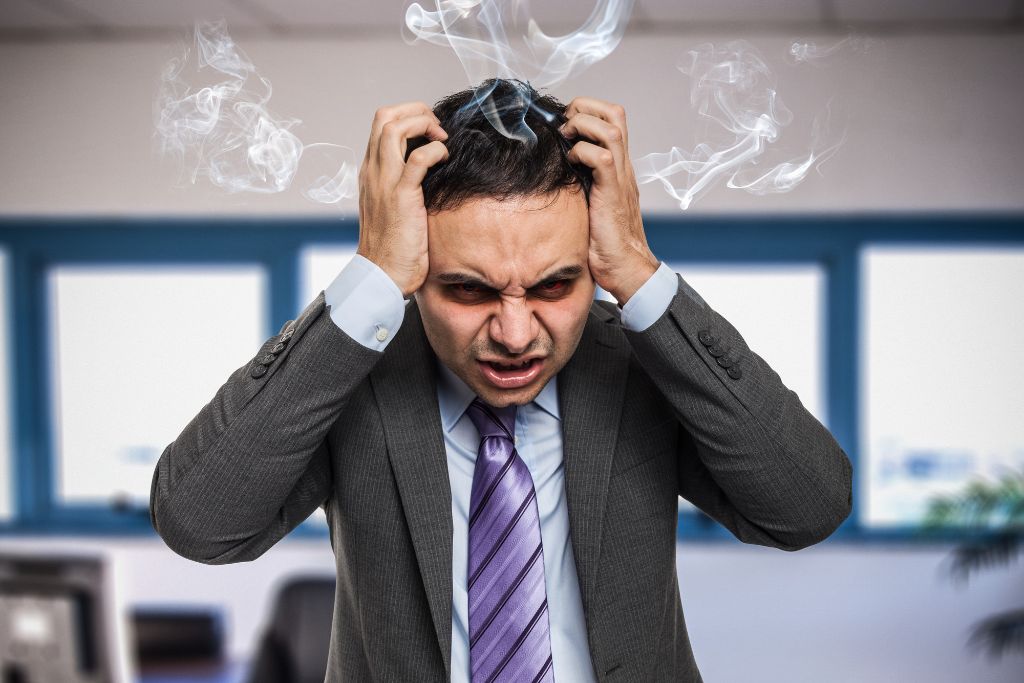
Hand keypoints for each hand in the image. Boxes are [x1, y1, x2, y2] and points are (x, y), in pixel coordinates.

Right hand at [356, 102, 448, 296]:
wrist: (383, 275)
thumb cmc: (394, 247)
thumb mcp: (394, 208)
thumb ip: (404, 185)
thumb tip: (430, 170)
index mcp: (370, 172)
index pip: (381, 124)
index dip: (408, 117)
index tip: (431, 131)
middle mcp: (373, 171)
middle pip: (384, 116)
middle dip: (415, 111)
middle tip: (438, 129)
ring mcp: (384, 181)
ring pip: (394, 127)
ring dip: (423, 123)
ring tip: (441, 139)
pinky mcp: (401, 196)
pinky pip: (418, 158)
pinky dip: (435, 150)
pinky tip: (445, 160)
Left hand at [560, 97, 658, 304]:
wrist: (626, 268)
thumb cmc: (604, 242)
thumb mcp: (589, 203)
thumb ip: (580, 182)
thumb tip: (552, 168)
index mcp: (618, 166)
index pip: (612, 119)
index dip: (588, 110)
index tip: (564, 124)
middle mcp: (623, 166)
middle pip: (615, 114)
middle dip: (585, 108)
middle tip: (564, 126)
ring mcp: (620, 178)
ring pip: (610, 128)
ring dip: (582, 125)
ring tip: (566, 140)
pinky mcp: (612, 193)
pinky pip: (601, 158)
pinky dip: (582, 152)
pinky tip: (570, 163)